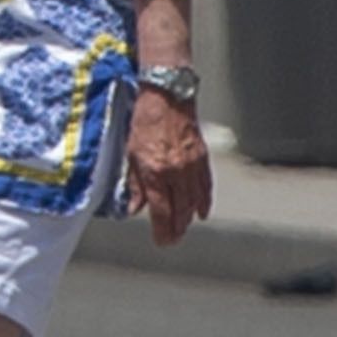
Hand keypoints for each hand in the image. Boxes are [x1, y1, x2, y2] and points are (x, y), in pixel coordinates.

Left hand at [121, 90, 211, 240]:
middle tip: (171, 240)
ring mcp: (192, 165)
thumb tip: (132, 207)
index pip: (161, 211)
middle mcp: (176, 172)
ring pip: (194, 202)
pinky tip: (202, 212)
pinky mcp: (202, 158)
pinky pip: (205, 186)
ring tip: (183, 229)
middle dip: (176, 229)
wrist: (167, 95)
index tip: (161, 241)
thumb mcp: (130, 152)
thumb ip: (133, 183)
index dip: (162, 230)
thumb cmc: (145, 118)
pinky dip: (204, 201)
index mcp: (156, 171)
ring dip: (189, 218)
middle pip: (180, 211)